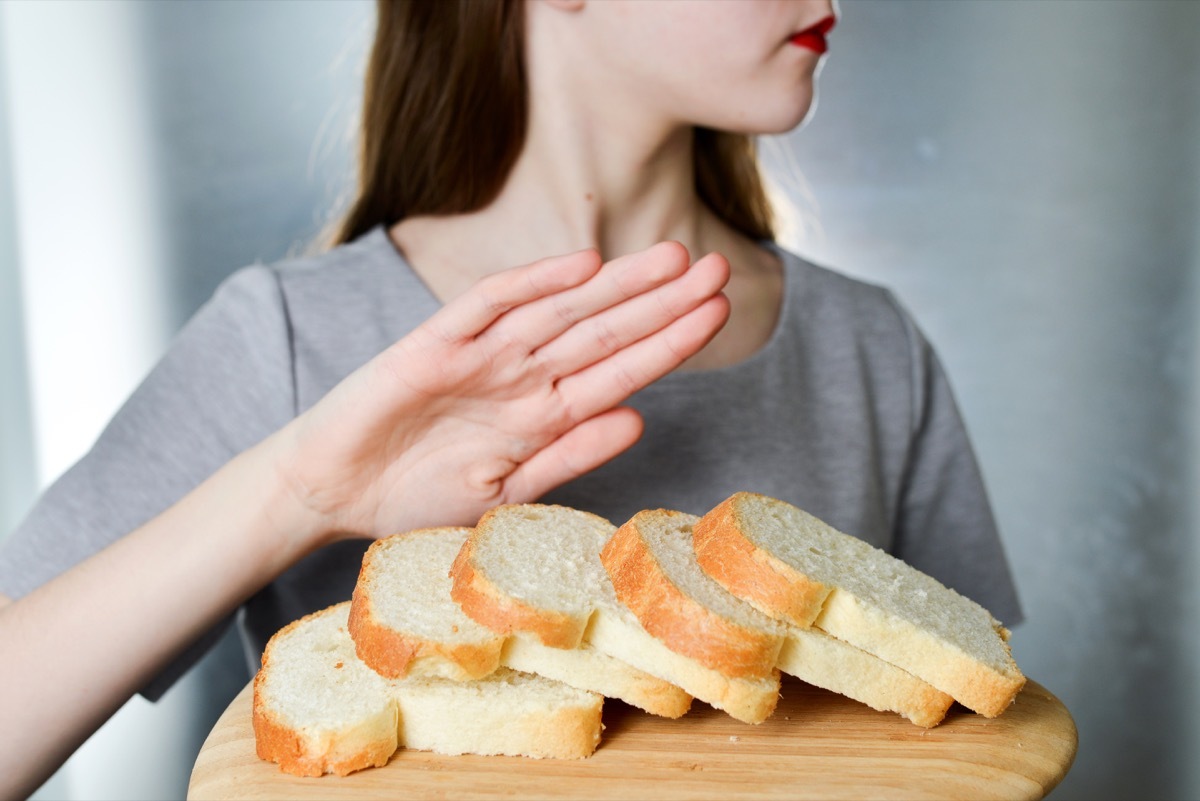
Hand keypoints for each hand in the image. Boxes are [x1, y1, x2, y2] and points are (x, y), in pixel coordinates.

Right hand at [273, 241, 729, 542]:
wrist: (333, 492)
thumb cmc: (416, 497)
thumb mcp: (505, 492)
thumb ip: (569, 456)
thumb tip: (640, 421)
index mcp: (545, 415)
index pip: (622, 371)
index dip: (671, 342)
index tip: (721, 313)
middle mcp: (522, 377)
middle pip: (604, 330)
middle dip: (663, 300)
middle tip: (720, 268)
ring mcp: (481, 356)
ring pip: (560, 310)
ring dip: (616, 285)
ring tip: (672, 258)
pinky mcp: (433, 344)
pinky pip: (487, 306)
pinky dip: (531, 285)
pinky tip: (580, 265)